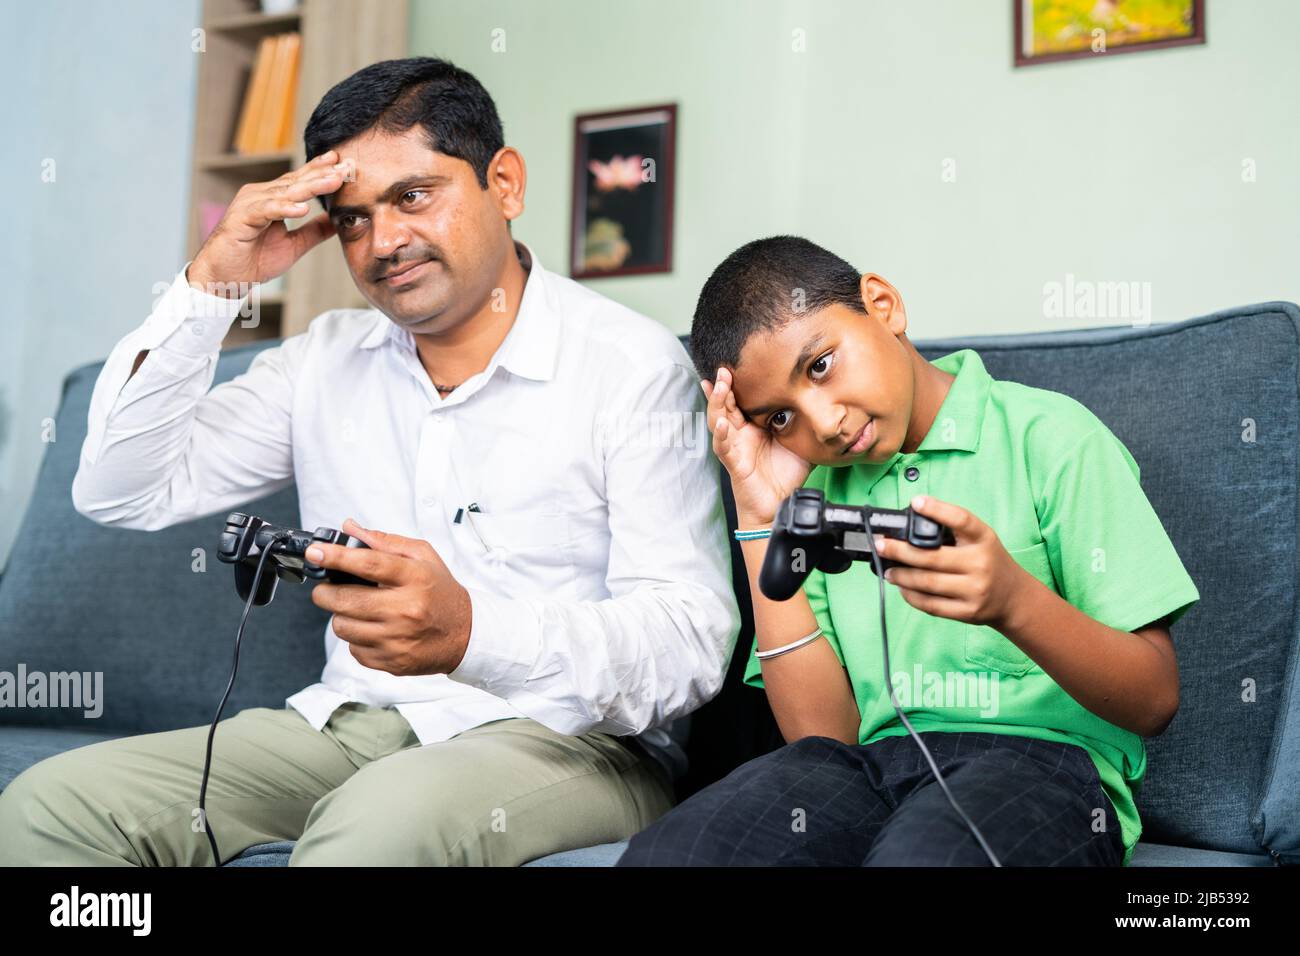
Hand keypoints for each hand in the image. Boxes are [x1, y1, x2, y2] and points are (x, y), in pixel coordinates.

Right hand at [187, 150, 347, 295]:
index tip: (346, 164)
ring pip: (284, 192)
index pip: (301, 181)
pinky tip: (302, 208)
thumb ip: (314, 231)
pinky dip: (283, 208)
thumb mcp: (294, 245)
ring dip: (310, 186)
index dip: (322, 172)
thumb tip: (337, 220)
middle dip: (323, 173)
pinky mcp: (241, 218)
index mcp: (272, 199)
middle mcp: (260, 195)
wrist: (224, 278)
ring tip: (333, 181)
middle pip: (296, 181)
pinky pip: (265, 210)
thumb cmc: (254, 260)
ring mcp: (249, 204)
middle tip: (347, 166)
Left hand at [304, 518, 472, 675]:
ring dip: (343, 616)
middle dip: (325, 592)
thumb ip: (385, 541)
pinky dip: (357, 638)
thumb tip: (349, 528)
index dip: (335, 557)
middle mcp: (406, 609)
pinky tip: (374, 630)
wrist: (465, 634)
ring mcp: (398, 639)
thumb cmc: (440, 592)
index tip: (315, 553)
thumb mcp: (423, 557)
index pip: (368, 563)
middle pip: (345, 599)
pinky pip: (353, 649)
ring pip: (342, 626)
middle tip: (327, 589)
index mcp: (414, 578)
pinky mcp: (392, 662)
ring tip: (360, 610)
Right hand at [702, 366, 812, 524]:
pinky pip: (723, 447)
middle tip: (724, 368)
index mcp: (753, 426)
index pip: (741, 399)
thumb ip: (806, 423)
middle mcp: (740, 434)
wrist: (779, 505)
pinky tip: (722, 423)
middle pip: (726, 404)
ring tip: (719, 386)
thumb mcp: (800, 441)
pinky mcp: (733, 463)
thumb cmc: (785, 476)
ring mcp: (734, 447)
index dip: (737, 383)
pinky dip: (721, 434)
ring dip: (717, 403)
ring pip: (719, 421)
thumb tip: (829, 406)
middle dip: (723, 386)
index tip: (737, 363)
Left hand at [873, 495, 1030, 629]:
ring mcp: (975, 590)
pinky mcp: (967, 612)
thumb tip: (910, 527)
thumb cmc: (988, 562)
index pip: (961, 520)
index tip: (916, 502)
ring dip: (901, 575)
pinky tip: (903, 588)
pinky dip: (911, 596)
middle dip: (899, 550)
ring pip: (927, 582)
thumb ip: (953, 532)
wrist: (1013, 597)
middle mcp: (981, 563)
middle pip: (932, 556)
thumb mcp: (980, 540)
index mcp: (984, 539)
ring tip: (888, 570)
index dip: (938, 510)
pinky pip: (931, 605)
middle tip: (882, 546)